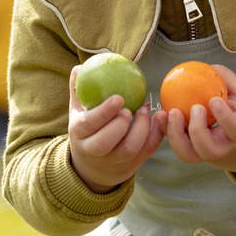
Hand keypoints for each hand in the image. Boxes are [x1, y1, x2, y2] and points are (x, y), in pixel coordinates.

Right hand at [68, 66, 163, 193]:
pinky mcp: (132, 165)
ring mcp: (114, 161)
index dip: (104, 112)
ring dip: (141, 128)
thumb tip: (80, 67)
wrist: (93, 168)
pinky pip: (147, 151)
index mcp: (80, 134)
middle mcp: (95, 151)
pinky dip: (156, 134)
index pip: (89, 125)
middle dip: (121, 124)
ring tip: (145, 110)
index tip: (119, 98)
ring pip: (129, 149)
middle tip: (132, 108)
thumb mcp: (77, 113)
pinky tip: (157, 118)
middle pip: (105, 142)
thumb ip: (78, 90)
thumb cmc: (87, 130)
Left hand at [159, 64, 235, 178]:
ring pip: (188, 154)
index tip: (214, 100)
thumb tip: (204, 66)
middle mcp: (224, 147)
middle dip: (196, 130)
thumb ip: (226, 80)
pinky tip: (161, 114)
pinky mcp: (194, 153)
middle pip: (207, 149)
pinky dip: (166, 131)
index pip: (235, 129)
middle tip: (194, 108)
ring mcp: (208, 154)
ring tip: (169, 112)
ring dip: (174, 135)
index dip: (224, 118)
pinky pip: (178, 146)